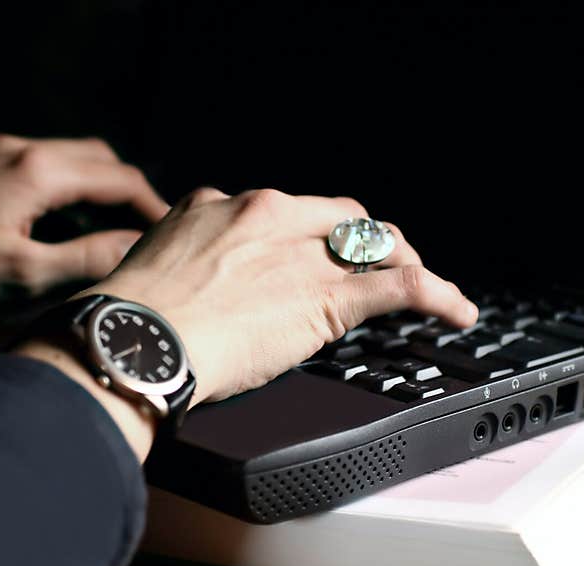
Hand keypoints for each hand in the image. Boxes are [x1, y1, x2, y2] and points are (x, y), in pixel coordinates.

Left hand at [0, 134, 168, 296]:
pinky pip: (41, 168)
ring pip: (71, 161)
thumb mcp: (23, 276)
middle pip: (100, 160)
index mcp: (39, 172)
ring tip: (106, 238)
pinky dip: (65, 194)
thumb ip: (88, 259)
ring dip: (96, 194)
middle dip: (128, 194)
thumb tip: (137, 249)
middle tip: (144, 234)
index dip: (153, 207)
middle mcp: (23, 149)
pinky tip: (60, 230)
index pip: (120, 179)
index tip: (170, 235)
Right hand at [84, 188, 478, 403]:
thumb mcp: (150, 268)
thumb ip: (183, 262)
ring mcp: (299, 252)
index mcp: (216, 206)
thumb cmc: (130, 320)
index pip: (281, 213)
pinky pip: (400, 284)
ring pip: (374, 244)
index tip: (306, 256)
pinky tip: (454, 309)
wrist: (135, 341)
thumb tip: (191, 284)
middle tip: (369, 267)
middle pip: (337, 217)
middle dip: (360, 241)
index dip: (304, 236)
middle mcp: (265, 216)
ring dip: (403, 262)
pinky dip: (436, 294)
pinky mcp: (328, 296)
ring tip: (423, 284)